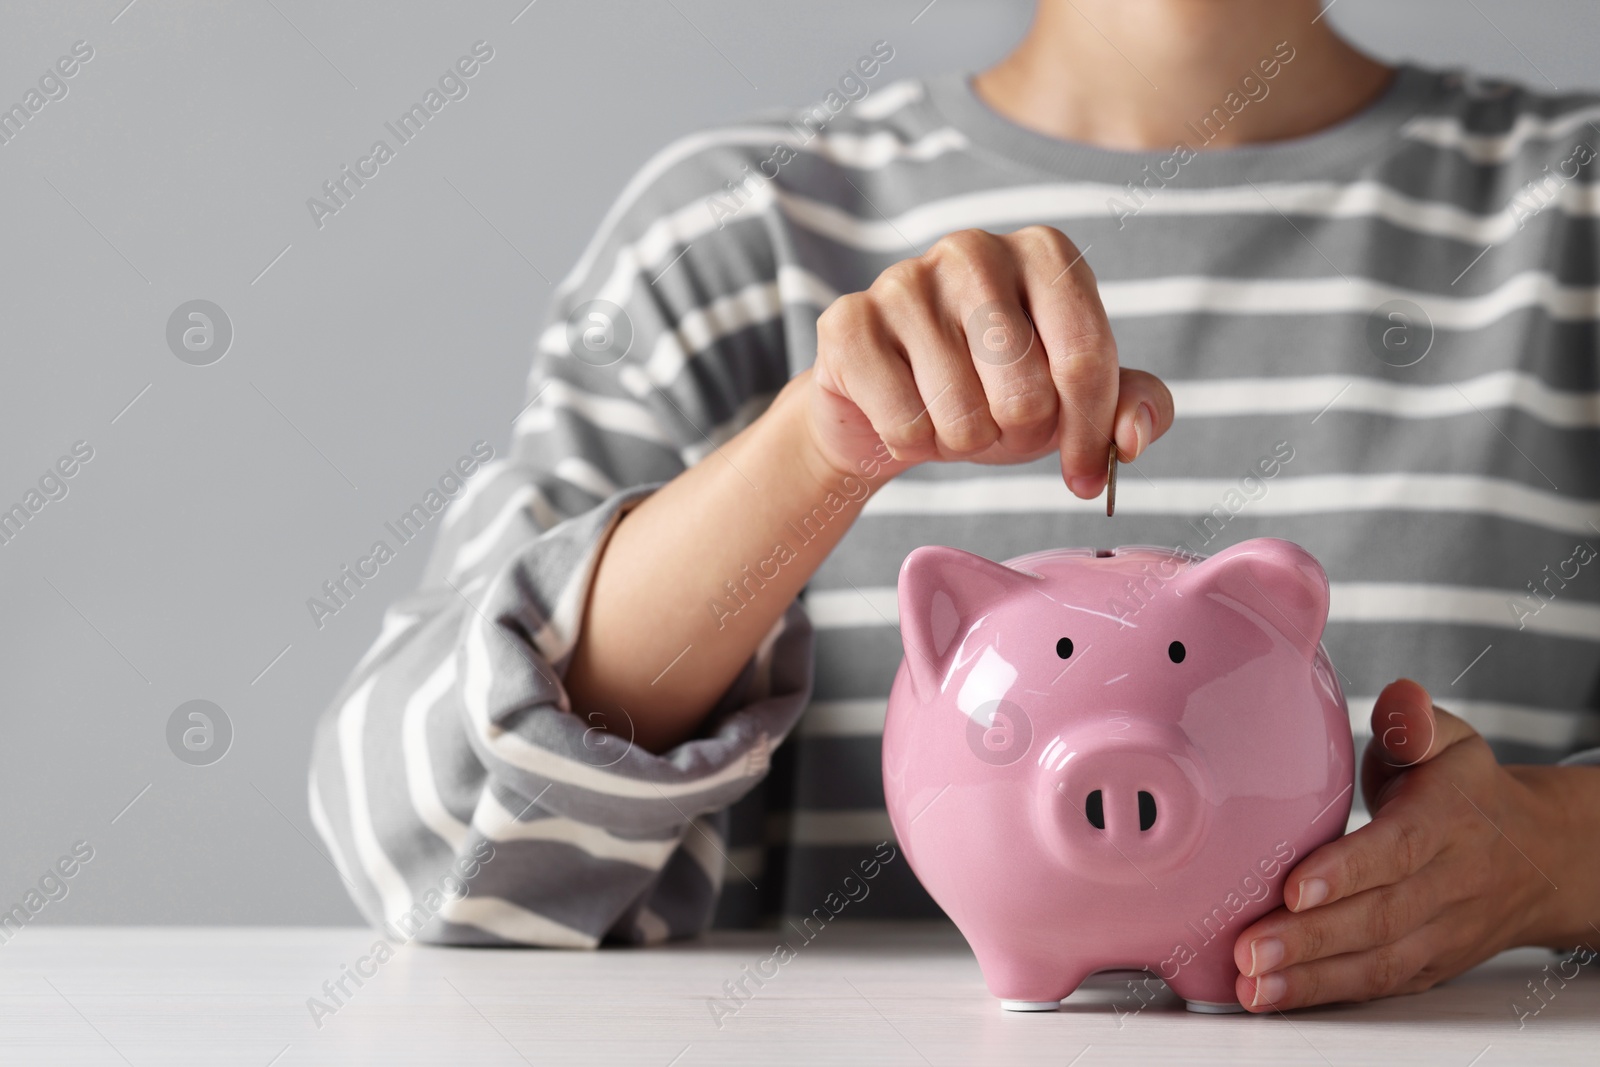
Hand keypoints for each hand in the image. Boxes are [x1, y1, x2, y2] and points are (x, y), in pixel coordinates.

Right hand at [802, 226, 1173, 495]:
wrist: (888, 404)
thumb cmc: (992, 391)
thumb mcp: (1075, 398)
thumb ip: (1135, 406)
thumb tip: (1133, 438)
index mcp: (1045, 253)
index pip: (1086, 358)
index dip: (1088, 434)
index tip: (1083, 474)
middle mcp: (974, 250)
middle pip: (1026, 394)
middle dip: (1018, 436)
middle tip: (1000, 426)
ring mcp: (904, 280)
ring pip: (961, 415)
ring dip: (963, 443)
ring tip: (953, 418)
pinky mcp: (847, 322)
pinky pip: (904, 423)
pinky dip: (912, 443)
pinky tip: (907, 416)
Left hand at [1232, 678, 1572, 1010]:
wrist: (1536, 857)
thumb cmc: (1469, 791)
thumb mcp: (1451, 741)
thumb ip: (1415, 721)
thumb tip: (1400, 701)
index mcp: (1448, 820)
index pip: (1398, 849)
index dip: (1348, 872)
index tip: (1294, 887)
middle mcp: (1448, 883)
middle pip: (1380, 917)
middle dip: (1311, 937)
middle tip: (1250, 947)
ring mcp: (1440, 931)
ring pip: (1377, 961)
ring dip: (1310, 977)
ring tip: (1253, 982)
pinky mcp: (1427, 964)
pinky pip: (1377, 985)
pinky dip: (1324, 994)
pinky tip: (1274, 996)